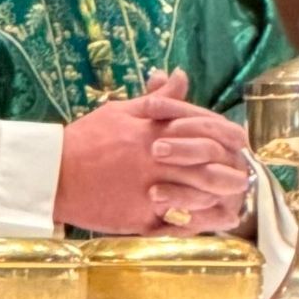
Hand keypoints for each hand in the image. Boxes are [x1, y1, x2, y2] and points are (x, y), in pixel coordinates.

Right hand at [55, 70, 252, 234]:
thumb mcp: (121, 110)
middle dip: (230, 171)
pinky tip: (210, 222)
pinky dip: (197, 223)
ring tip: (234, 203)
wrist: (53, 174)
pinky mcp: (139, 217)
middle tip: (245, 177)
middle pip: (207, 164)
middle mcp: (155, 159)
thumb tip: (180, 75)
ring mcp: (148, 190)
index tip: (241, 142)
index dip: (227, 136)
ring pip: (197, 195)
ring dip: (219, 199)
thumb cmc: (87, 139)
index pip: (203, 129)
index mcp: (153, 130)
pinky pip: (177, 223)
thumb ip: (157, 99)